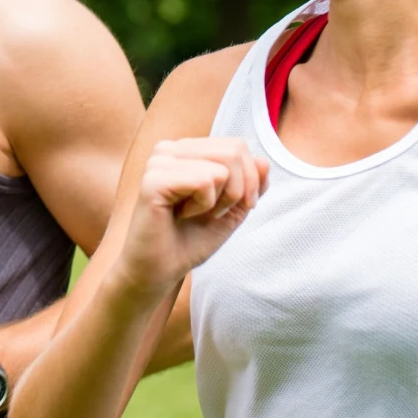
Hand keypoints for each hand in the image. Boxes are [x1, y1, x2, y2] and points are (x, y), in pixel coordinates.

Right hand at [113, 137, 269, 295]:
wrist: (160, 272)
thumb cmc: (190, 240)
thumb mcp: (232, 210)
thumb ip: (251, 184)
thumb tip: (264, 161)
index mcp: (185, 149)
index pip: (237, 145)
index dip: (247, 181)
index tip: (226, 208)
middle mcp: (169, 148)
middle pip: (234, 151)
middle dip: (236, 191)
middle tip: (210, 213)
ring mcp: (159, 162)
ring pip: (223, 167)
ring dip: (218, 201)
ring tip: (191, 214)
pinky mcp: (153, 180)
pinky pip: (205, 181)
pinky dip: (203, 206)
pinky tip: (180, 215)